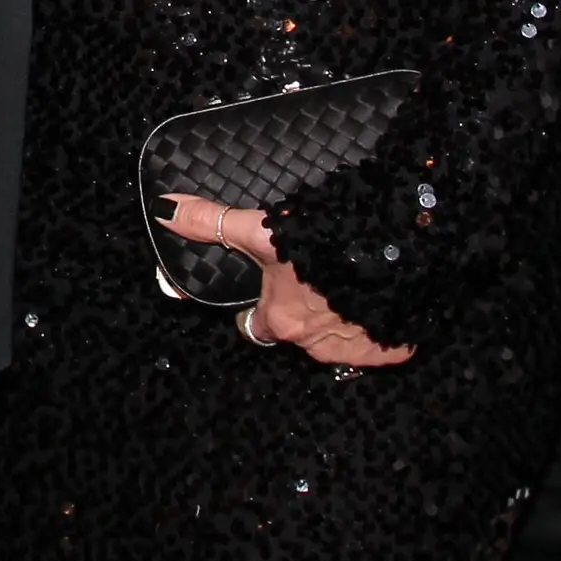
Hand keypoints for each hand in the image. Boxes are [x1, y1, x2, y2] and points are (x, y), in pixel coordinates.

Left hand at [159, 196, 416, 365]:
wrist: (394, 250)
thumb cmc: (324, 242)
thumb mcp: (262, 229)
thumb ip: (213, 222)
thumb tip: (166, 211)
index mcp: (281, 320)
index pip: (256, 326)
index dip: (258, 309)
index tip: (265, 292)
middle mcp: (314, 344)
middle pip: (297, 332)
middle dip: (303, 310)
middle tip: (313, 276)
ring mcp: (354, 350)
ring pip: (337, 338)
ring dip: (339, 317)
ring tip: (348, 283)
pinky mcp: (391, 348)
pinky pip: (380, 343)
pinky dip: (378, 326)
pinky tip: (378, 299)